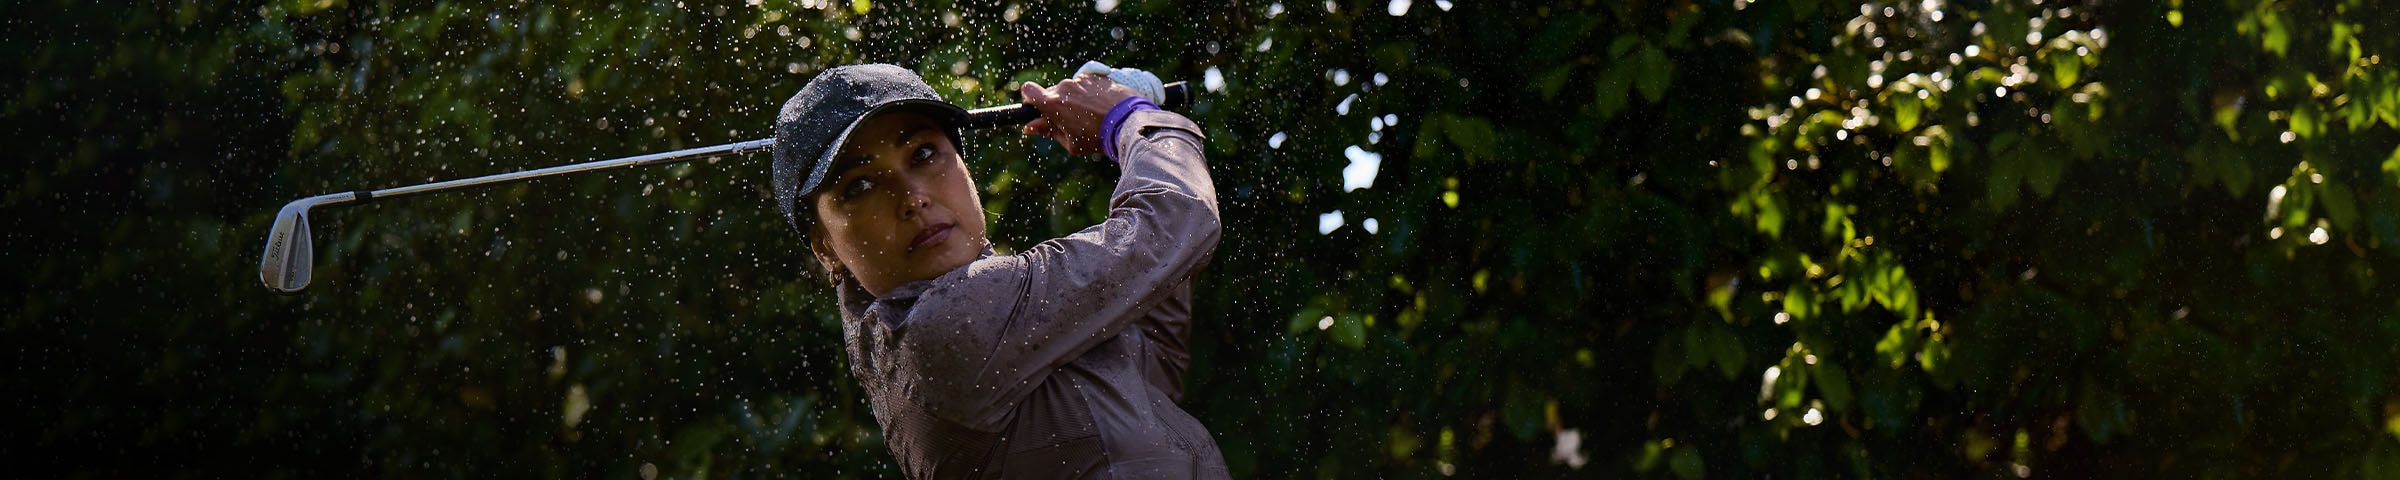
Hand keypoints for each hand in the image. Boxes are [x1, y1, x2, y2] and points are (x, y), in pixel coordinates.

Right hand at [1019, 74, 1137, 155]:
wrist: (1129, 123)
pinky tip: (1101, 107)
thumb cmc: (1098, 138)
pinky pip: (1086, 84)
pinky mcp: (1096, 76)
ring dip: (1075, 99)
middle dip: (1057, 105)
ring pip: (1070, 88)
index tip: (1036, 108)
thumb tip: (1028, 127)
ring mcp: (1081, 80)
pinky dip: (1090, 93)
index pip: (1028, 91)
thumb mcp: (1070, 142)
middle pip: (1052, 93)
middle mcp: (1064, 87)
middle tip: (1072, 121)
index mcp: (1053, 103)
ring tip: (1092, 116)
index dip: (1030, 99)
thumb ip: (1048, 131)